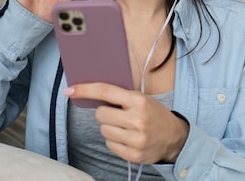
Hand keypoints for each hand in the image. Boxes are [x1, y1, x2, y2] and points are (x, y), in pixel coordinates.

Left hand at [64, 83, 188, 163]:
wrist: (175, 137)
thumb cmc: (154, 114)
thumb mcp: (141, 98)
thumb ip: (120, 96)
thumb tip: (90, 94)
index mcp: (138, 100)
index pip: (105, 92)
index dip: (85, 90)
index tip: (69, 90)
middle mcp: (137, 119)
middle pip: (100, 114)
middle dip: (104, 113)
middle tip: (117, 114)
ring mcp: (136, 139)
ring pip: (103, 130)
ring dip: (109, 127)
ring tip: (125, 127)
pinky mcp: (134, 155)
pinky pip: (109, 144)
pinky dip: (115, 140)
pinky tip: (127, 138)